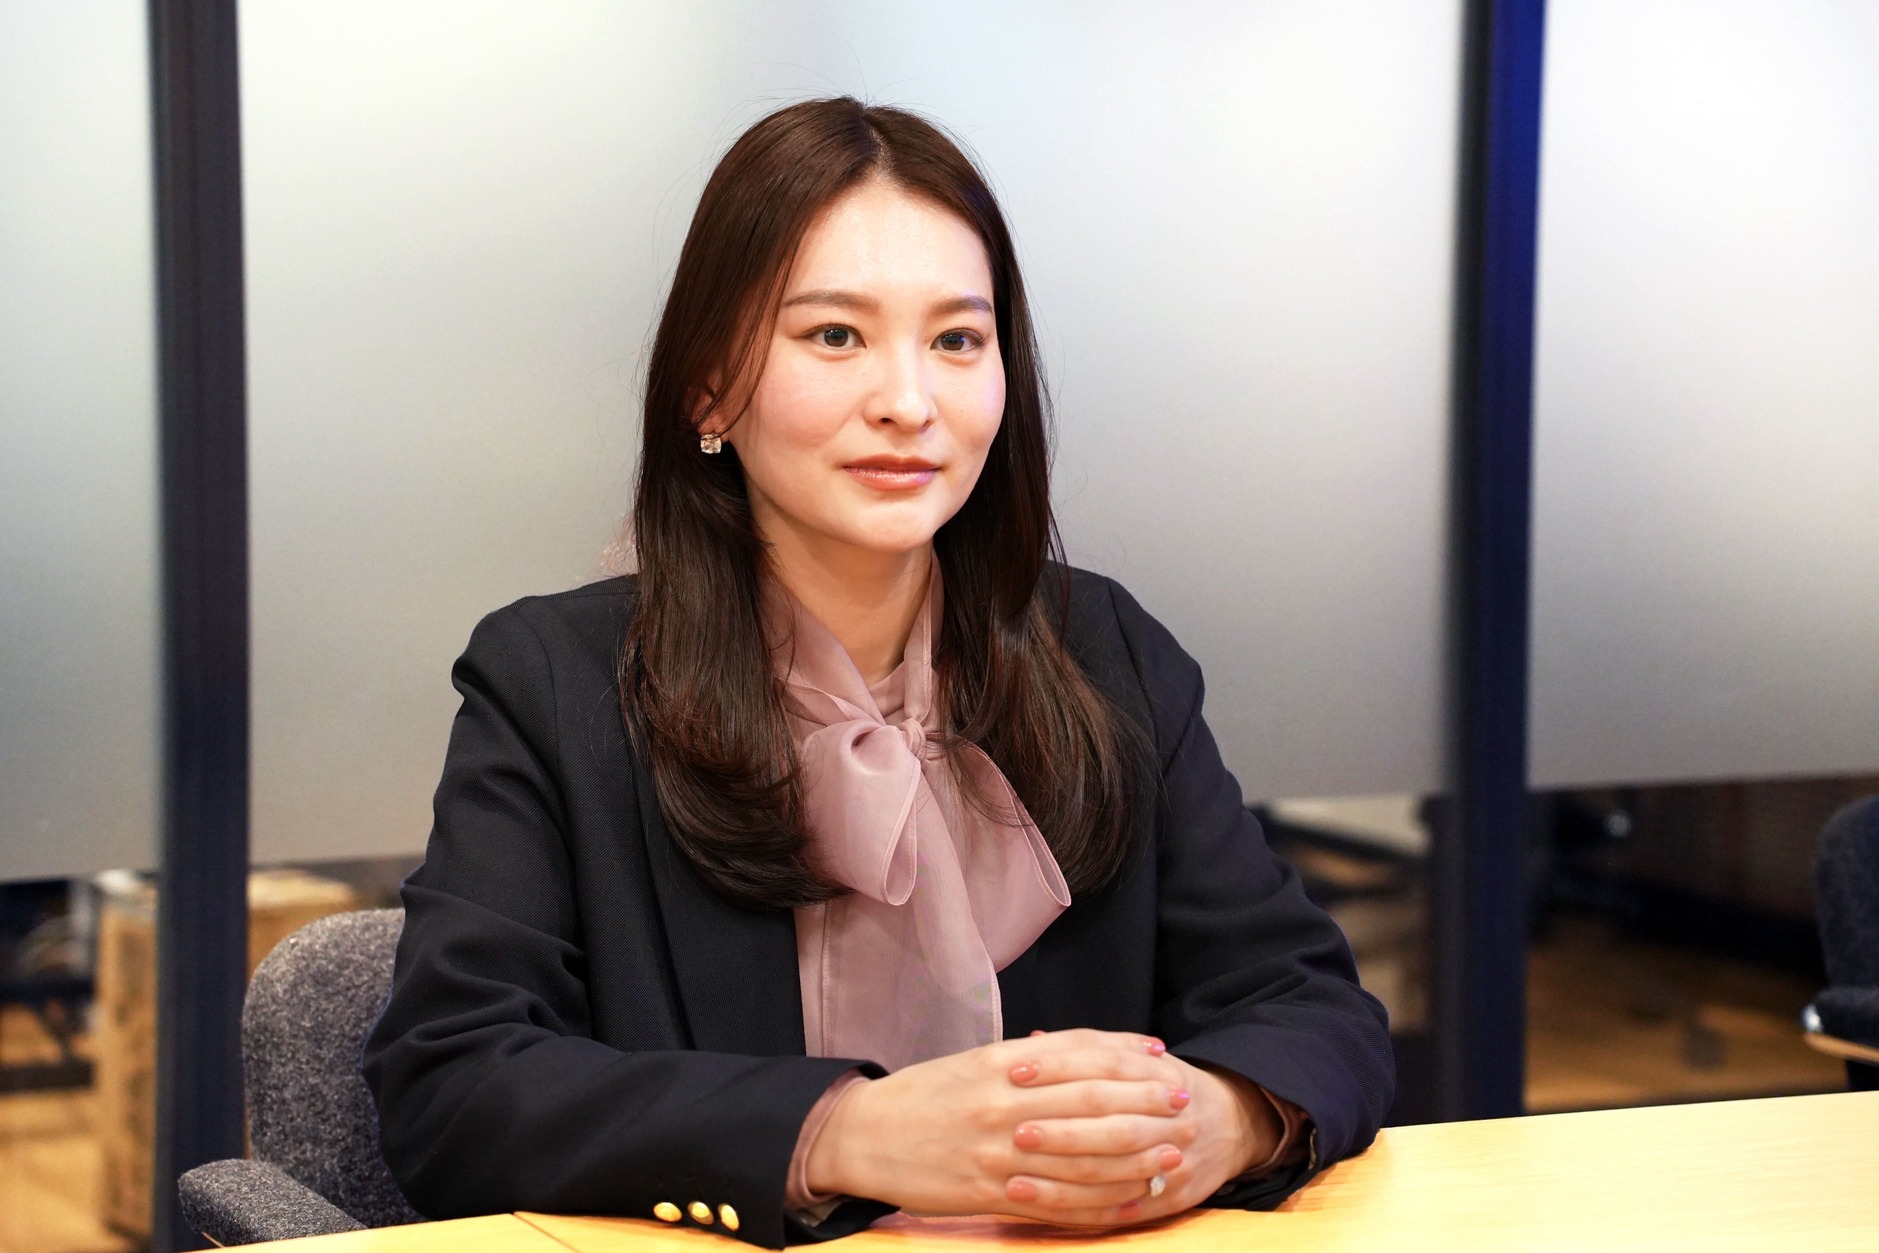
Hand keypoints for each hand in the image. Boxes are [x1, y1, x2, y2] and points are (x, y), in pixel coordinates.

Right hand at [805, 1028, 1189, 1221]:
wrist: (865, 1136)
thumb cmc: (924, 1096)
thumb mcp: (975, 1062)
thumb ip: (1030, 1059)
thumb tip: (1087, 1051)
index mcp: (1000, 1064)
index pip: (1078, 1056)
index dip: (1126, 1057)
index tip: (1162, 1060)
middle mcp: (1004, 1105)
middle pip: (1091, 1104)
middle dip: (1144, 1103)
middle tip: (1183, 1102)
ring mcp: (999, 1152)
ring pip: (1083, 1156)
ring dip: (1135, 1155)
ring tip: (1172, 1152)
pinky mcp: (991, 1193)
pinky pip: (1058, 1201)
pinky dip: (1098, 1202)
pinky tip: (1128, 1199)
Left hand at [1004, 1041, 1282, 1225]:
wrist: (1232, 1125)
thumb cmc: (1165, 1087)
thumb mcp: (1141, 1058)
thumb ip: (1089, 1050)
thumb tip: (1032, 1041)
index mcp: (1160, 1073)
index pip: (1104, 1064)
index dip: (1058, 1067)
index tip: (1014, 1071)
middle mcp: (1171, 1116)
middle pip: (1111, 1122)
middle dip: (1061, 1128)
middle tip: (1014, 1130)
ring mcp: (1172, 1160)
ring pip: (1113, 1170)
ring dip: (1061, 1177)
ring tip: (1013, 1178)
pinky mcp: (1167, 1199)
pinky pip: (1117, 1208)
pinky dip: (1076, 1209)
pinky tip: (1040, 1207)